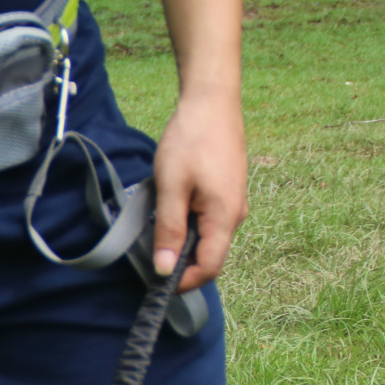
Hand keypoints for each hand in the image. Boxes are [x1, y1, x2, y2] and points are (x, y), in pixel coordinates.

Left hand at [151, 88, 247, 292]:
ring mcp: (234, 203)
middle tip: (148, 255)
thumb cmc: (191, 140)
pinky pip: (208, 221)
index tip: (156, 283)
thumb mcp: (172, 188)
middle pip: (209, 255)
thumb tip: (165, 269)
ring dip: (182, 241)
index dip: (184, 282)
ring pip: (207, 238)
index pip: (210, 267)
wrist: (211, 101)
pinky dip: (188, 224)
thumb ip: (169, 230)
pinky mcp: (227, 192)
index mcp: (225, 217)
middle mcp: (236, 214)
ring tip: (156, 226)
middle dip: (180, 262)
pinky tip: (170, 208)